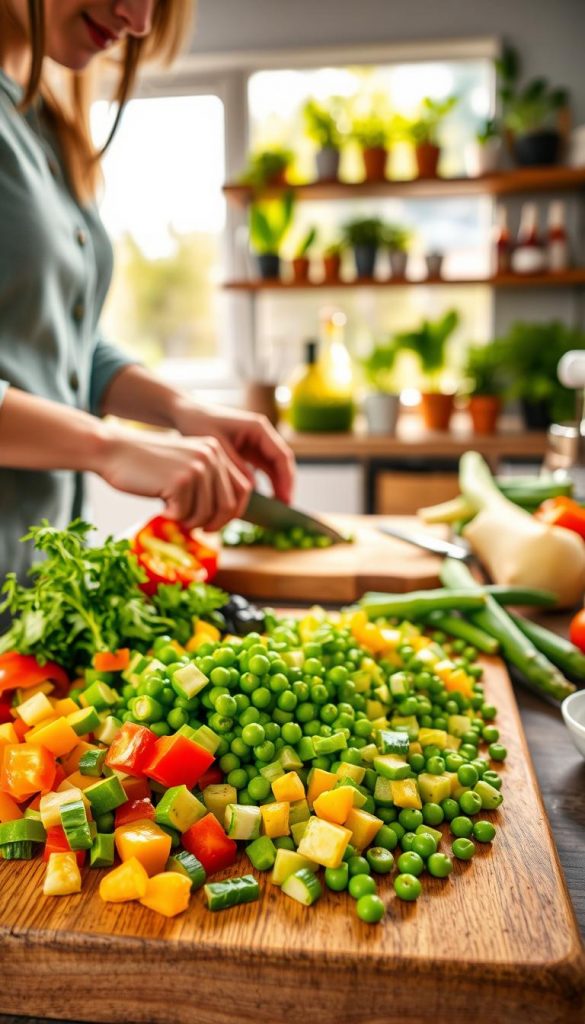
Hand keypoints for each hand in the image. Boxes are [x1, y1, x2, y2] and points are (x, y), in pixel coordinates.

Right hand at [98, 427, 252, 530]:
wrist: (112, 450)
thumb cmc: (145, 465)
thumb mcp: (184, 466)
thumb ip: (206, 482)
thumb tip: (225, 516)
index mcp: (215, 450)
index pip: (243, 488)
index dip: (233, 513)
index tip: (215, 524)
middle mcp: (211, 455)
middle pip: (229, 505)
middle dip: (213, 523)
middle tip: (193, 527)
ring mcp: (197, 467)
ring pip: (206, 513)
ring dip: (188, 521)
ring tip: (170, 510)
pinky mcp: (181, 480)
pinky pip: (184, 514)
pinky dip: (171, 516)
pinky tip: (159, 503)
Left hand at [172, 400, 294, 503]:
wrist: (185, 413)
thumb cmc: (199, 424)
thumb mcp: (217, 446)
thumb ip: (235, 466)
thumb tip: (252, 488)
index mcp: (259, 428)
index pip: (281, 456)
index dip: (286, 479)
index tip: (285, 500)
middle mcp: (262, 434)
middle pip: (281, 462)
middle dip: (285, 485)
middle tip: (284, 509)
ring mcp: (256, 442)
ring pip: (274, 467)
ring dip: (277, 486)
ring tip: (276, 508)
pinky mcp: (248, 449)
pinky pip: (263, 468)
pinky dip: (265, 483)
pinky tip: (263, 500)